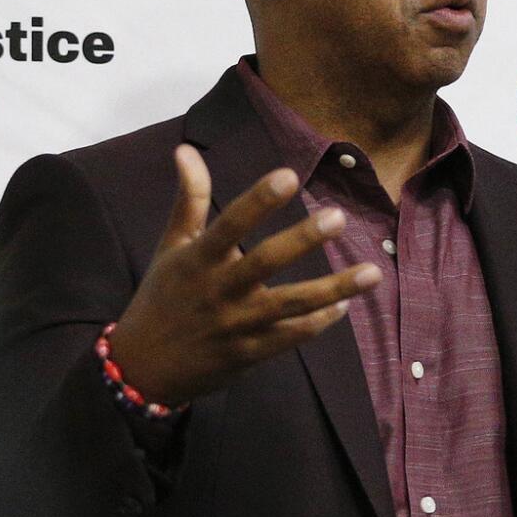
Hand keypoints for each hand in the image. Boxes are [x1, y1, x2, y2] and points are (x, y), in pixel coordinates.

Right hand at [105, 145, 380, 402]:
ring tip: (373, 272)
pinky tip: (346, 305)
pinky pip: (291, 337)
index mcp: (198, 260)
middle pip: (265, 262)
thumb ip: (189, 199)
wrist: (144, 367)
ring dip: (333, 289)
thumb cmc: (163, 297)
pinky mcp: (249, 353)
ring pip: (290, 305)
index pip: (229, 223)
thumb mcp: (172, 247)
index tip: (287, 175)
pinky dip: (319, 322)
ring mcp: (236, 325)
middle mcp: (218, 290)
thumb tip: (186, 149)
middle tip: (338, 218)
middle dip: (303, 241)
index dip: (257, 200)